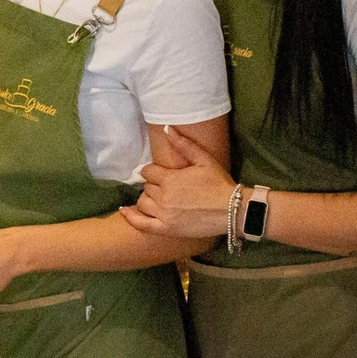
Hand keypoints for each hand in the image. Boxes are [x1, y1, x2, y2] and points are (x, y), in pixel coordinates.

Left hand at [123, 125, 234, 239]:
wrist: (232, 210)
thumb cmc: (219, 184)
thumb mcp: (203, 160)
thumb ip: (183, 144)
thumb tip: (167, 128)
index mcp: (169, 179)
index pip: (148, 172)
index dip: (153, 172)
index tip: (160, 174)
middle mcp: (163, 197)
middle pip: (146, 187)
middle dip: (153, 185)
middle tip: (166, 187)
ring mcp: (163, 214)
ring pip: (143, 203)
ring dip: (147, 199)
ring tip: (157, 199)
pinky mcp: (166, 229)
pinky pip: (141, 224)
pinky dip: (131, 217)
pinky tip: (124, 211)